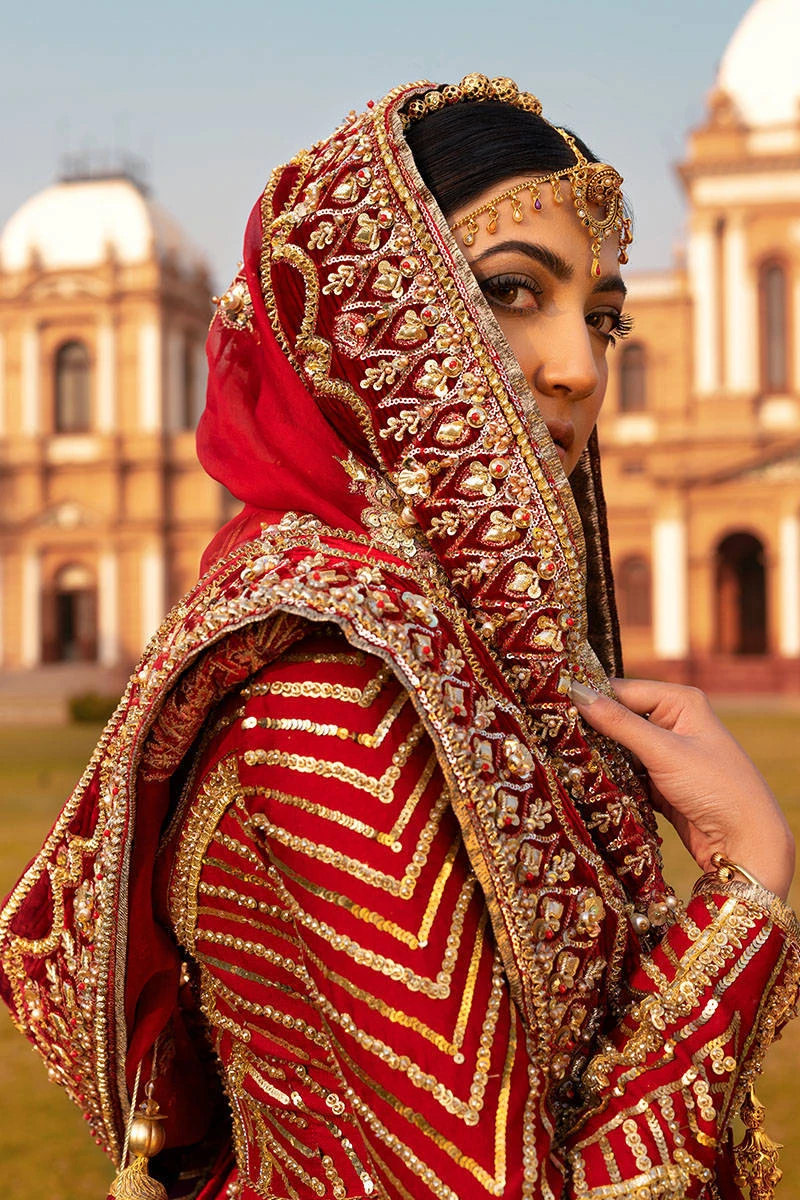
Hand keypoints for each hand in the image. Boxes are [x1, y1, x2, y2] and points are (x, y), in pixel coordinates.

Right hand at [571, 677, 794, 900]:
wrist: (747, 843)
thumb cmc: (715, 787)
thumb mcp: (664, 752)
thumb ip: (619, 723)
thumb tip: (576, 693)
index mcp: (681, 702)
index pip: (623, 690)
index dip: (590, 697)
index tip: (552, 704)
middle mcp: (674, 722)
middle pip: (620, 719)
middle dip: (592, 730)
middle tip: (552, 734)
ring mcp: (667, 754)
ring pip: (620, 749)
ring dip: (600, 758)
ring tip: (563, 758)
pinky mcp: (661, 783)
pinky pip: (627, 774)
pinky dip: (612, 780)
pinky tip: (588, 783)